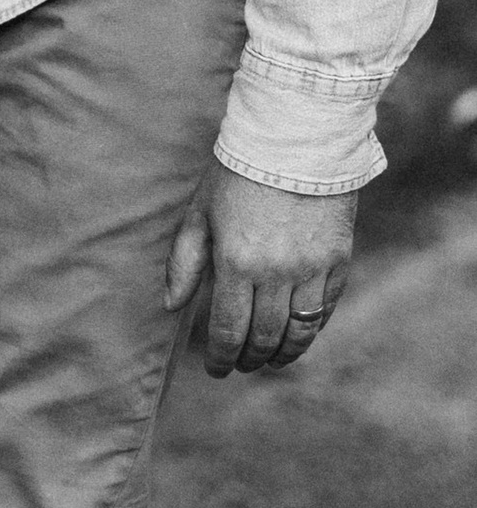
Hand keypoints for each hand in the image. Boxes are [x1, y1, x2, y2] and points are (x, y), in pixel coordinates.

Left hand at [162, 156, 354, 375]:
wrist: (293, 138)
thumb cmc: (237, 171)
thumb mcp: (200, 212)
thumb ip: (184, 261)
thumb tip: (170, 305)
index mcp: (236, 262)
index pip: (228, 329)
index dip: (221, 356)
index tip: (215, 369)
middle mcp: (276, 273)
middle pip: (264, 337)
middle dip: (250, 359)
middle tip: (241, 366)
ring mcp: (311, 269)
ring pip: (298, 331)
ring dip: (283, 354)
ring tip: (270, 360)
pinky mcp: (338, 260)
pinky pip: (324, 309)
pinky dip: (311, 329)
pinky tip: (299, 333)